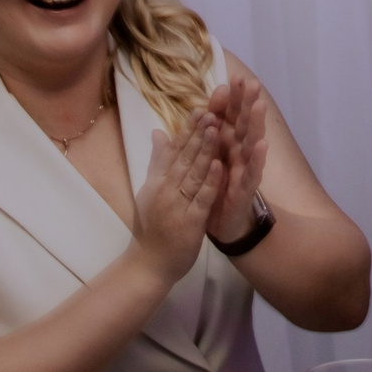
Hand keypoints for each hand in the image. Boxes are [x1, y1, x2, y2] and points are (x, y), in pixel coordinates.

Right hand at [130, 112, 224, 289]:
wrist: (150, 264)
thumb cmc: (153, 225)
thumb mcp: (151, 190)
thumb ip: (158, 162)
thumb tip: (157, 131)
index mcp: (158, 181)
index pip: (174, 150)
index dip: (188, 129)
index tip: (200, 108)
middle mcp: (165, 189)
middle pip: (184, 157)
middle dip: (198, 133)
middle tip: (212, 109)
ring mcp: (177, 205)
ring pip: (193, 173)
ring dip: (205, 150)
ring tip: (217, 127)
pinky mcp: (189, 222)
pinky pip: (201, 199)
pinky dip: (210, 182)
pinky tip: (220, 165)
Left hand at [205, 74, 268, 243]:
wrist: (221, 220)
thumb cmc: (216, 182)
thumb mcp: (207, 154)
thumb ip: (205, 130)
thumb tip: (201, 106)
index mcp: (226, 141)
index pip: (230, 115)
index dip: (232, 98)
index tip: (234, 76)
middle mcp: (239, 150)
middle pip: (244, 123)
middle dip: (248, 103)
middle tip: (252, 82)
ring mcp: (245, 167)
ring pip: (251, 142)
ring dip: (256, 124)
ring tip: (260, 105)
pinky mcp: (247, 186)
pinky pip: (254, 171)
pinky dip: (258, 158)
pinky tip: (262, 144)